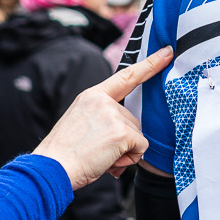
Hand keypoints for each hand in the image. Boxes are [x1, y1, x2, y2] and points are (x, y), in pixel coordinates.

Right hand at [34, 47, 171, 186]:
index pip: (126, 77)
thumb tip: (131, 140)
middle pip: (133, 121)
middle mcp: (103, 101)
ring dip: (125, 152)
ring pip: (138, 136)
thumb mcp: (82, 124)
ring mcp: (113, 116)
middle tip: (99, 152)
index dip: (150, 65)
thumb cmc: (64, 155)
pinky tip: (109, 162)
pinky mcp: (122, 133)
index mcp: (92, 96)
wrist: (52, 168)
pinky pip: (141, 148)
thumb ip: (104, 120)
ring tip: (100, 158)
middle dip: (123, 140)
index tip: (167, 52)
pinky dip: (130, 159)